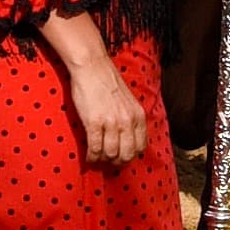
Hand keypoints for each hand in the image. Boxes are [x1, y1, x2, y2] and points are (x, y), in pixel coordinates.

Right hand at [46, 16, 146, 169]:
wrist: (92, 67)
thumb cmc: (107, 82)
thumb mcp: (128, 101)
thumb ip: (130, 119)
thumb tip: (127, 138)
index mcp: (138, 116)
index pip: (140, 147)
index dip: (130, 156)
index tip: (122, 158)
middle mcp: (127, 121)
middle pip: (126, 154)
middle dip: (117, 162)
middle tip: (109, 162)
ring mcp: (111, 122)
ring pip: (110, 154)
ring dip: (103, 160)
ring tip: (97, 159)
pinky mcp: (94, 122)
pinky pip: (95, 148)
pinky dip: (92, 156)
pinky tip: (89, 156)